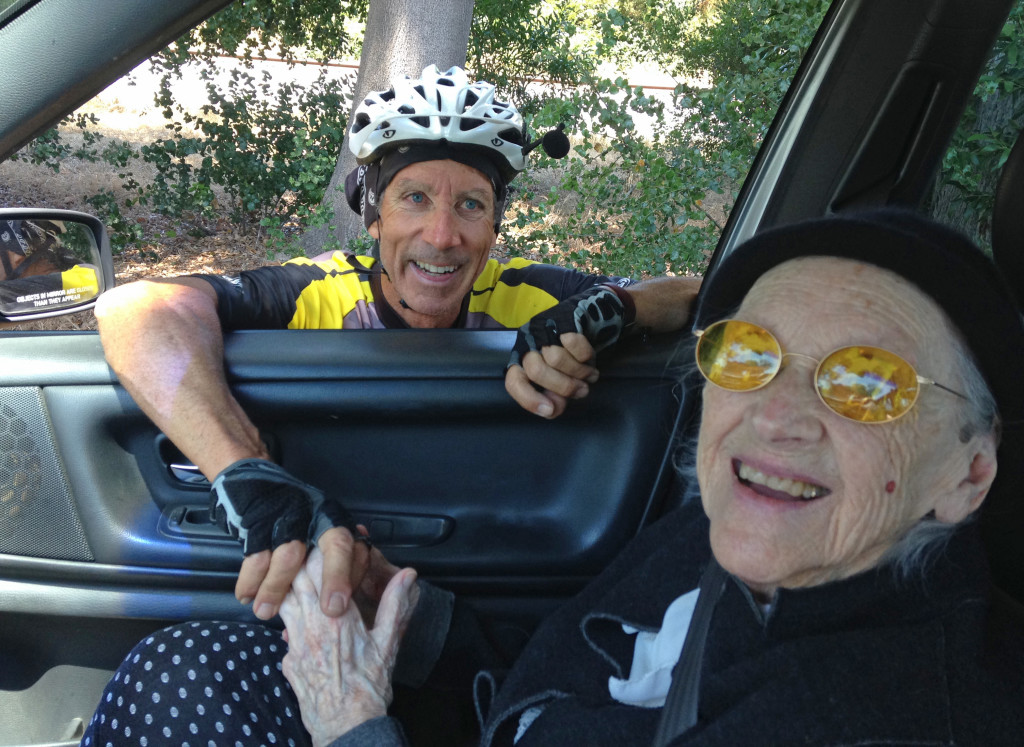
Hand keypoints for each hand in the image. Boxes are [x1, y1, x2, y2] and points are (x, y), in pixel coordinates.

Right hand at [237, 525, 372, 620]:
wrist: (256, 483)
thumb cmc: (292, 523)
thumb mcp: (317, 535)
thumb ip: (330, 563)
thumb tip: (337, 609)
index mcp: (338, 522)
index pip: (356, 549)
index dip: (354, 577)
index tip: (344, 605)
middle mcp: (320, 516)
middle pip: (336, 545)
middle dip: (336, 578)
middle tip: (330, 611)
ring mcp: (291, 515)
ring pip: (290, 555)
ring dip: (276, 588)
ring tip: (265, 612)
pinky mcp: (259, 519)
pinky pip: (256, 554)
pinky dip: (249, 579)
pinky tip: (245, 596)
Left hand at [280, 549, 419, 746]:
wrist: (346, 727)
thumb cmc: (369, 688)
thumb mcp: (388, 643)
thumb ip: (395, 604)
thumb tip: (407, 575)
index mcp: (338, 618)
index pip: (321, 572)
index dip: (321, 553)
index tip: (328, 544)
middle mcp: (311, 627)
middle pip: (296, 581)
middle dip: (302, 563)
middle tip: (311, 552)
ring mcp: (296, 644)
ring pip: (283, 602)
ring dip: (291, 586)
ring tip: (302, 578)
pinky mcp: (288, 661)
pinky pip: (283, 630)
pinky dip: (289, 617)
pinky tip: (301, 617)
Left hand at [505, 284, 633, 418]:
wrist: (585, 322)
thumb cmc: (568, 358)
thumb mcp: (557, 380)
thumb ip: (553, 397)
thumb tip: (552, 408)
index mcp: (521, 362)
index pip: (514, 382)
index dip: (529, 399)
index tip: (550, 410)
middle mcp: (527, 345)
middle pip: (537, 371)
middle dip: (564, 386)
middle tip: (582, 391)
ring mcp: (543, 331)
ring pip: (556, 358)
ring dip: (579, 372)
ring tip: (590, 375)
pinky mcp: (561, 320)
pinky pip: (573, 343)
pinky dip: (585, 355)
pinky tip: (589, 358)